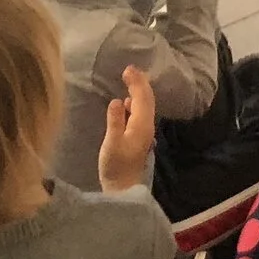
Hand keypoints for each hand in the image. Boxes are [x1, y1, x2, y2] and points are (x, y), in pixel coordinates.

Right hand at [98, 66, 156, 193]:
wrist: (123, 189)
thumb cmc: (115, 167)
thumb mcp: (111, 144)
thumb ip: (114, 121)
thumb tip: (117, 100)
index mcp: (142, 125)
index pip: (142, 98)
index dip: (136, 82)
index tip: (128, 68)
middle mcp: (147, 126)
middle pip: (146, 100)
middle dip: (139, 83)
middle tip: (129, 70)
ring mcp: (144, 133)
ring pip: (145, 106)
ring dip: (138, 92)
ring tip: (129, 81)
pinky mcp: (138, 139)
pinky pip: (140, 114)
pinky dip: (135, 104)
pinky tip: (127, 104)